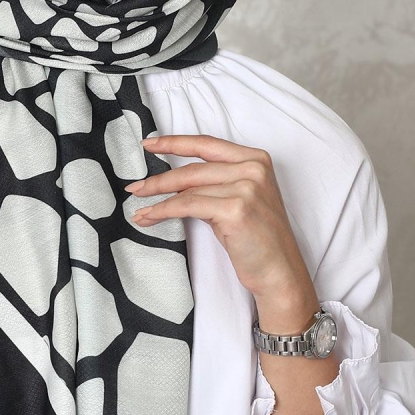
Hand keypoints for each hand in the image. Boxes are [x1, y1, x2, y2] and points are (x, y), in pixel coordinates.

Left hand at [124, 132, 314, 308]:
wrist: (280, 271)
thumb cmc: (258, 240)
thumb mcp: (240, 200)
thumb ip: (215, 183)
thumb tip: (172, 182)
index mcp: (256, 159)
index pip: (206, 144)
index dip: (174, 142)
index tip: (148, 144)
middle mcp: (253, 168)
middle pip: (192, 169)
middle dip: (158, 179)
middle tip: (134, 188)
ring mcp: (246, 187)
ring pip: (187, 188)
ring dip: (157, 199)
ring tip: (138, 208)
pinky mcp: (235, 209)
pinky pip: (187, 206)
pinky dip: (163, 211)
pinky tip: (149, 217)